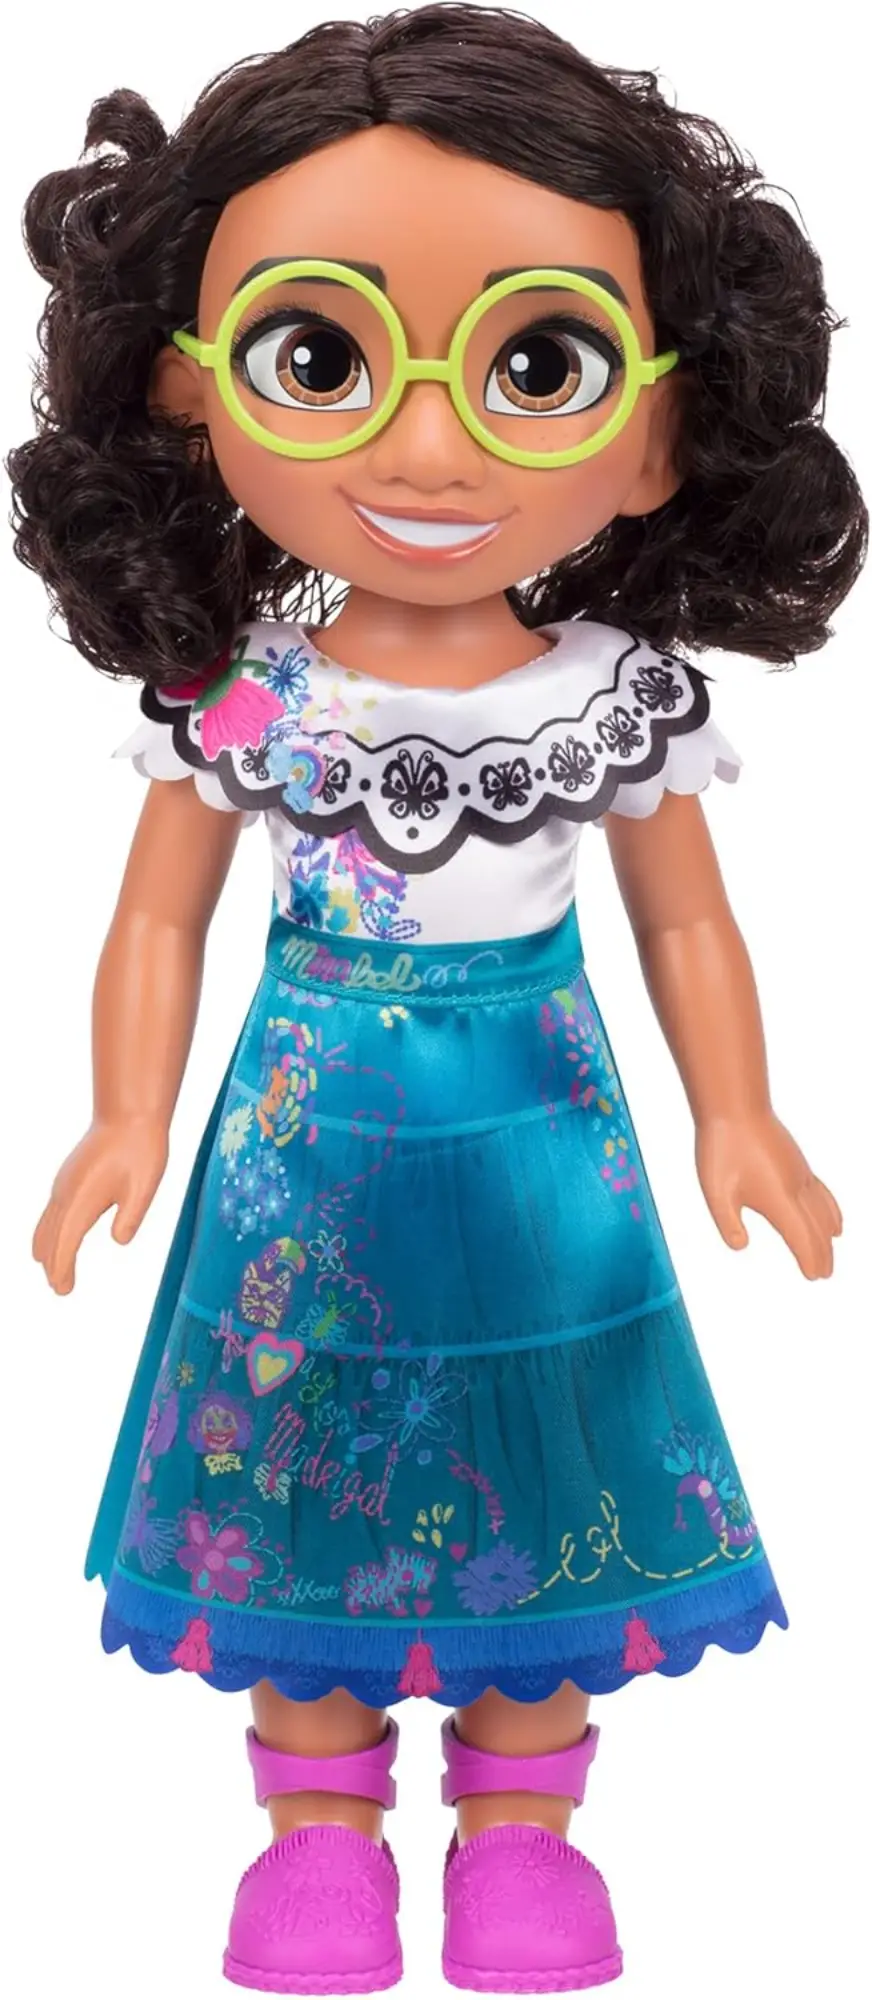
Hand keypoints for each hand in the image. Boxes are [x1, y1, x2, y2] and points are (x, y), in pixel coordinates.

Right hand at [33, 1116, 168, 1294]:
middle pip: (50, 1238)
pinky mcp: (67, 1178)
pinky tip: (56, 1237)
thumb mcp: (143, 1188)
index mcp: (81, 1200)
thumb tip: (119, 1241)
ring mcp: (63, 1184)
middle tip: (60, 1289)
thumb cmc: (141, 1151)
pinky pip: (51, 1212)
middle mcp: (64, 1193)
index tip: (63, 1291)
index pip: (65, 1245)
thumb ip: (130, 1218)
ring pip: (46, 1224)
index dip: (62, 1270)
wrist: (128, 1114)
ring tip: (52, 1270)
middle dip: (53, 1265)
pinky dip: (49, 1231)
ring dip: (48, 1248)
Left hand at [695, 1111, 841, 1278]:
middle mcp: (796, 1188)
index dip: (809, 1259)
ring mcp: (801, 1174)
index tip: (814, 1277)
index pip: (801, 1237)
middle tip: (825, 1275)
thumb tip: (741, 1247)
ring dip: (827, 1235)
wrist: (735, 1107)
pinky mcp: (799, 1164)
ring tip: (831, 1252)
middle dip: (822, 1253)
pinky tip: (834, 1220)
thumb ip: (728, 1223)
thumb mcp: (716, 1192)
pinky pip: (822, 1195)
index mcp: (778, 1200)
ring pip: (823, 1211)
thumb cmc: (722, 1148)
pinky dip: (831, 1212)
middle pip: (817, 1228)